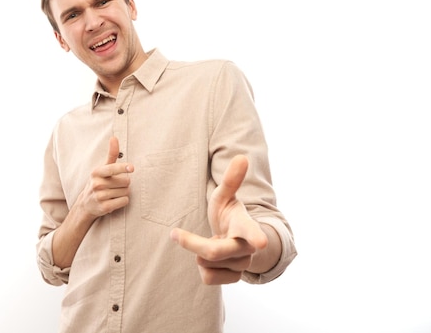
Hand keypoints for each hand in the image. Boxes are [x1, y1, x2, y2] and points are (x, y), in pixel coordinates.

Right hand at [79, 136, 133, 217]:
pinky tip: (114, 200)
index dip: (122, 168)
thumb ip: (111, 154)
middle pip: (125, 181)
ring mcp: (100, 196)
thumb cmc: (98, 182)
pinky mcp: (104, 207)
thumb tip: (114, 137)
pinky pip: (124, 201)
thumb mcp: (103, 168)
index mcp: (97, 172)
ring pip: (126, 192)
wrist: (86, 204)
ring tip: (113, 193)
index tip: (131, 168)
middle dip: (124, 184)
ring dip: (123, 193)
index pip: (112, 168)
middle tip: (115, 186)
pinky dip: (123, 201)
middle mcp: (97, 184)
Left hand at [170, 155, 267, 283]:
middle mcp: (247, 249)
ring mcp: (242, 266)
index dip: (255, 237)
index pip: (251, 231)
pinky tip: (210, 260)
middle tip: (175, 233)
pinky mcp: (233, 278)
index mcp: (246, 226)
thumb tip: (242, 157)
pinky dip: (202, 268)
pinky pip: (207, 279)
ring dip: (198, 253)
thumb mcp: (225, 196)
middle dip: (191, 243)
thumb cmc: (228, 213)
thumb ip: (231, 180)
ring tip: (208, 243)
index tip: (260, 242)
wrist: (233, 238)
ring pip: (206, 265)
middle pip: (212, 252)